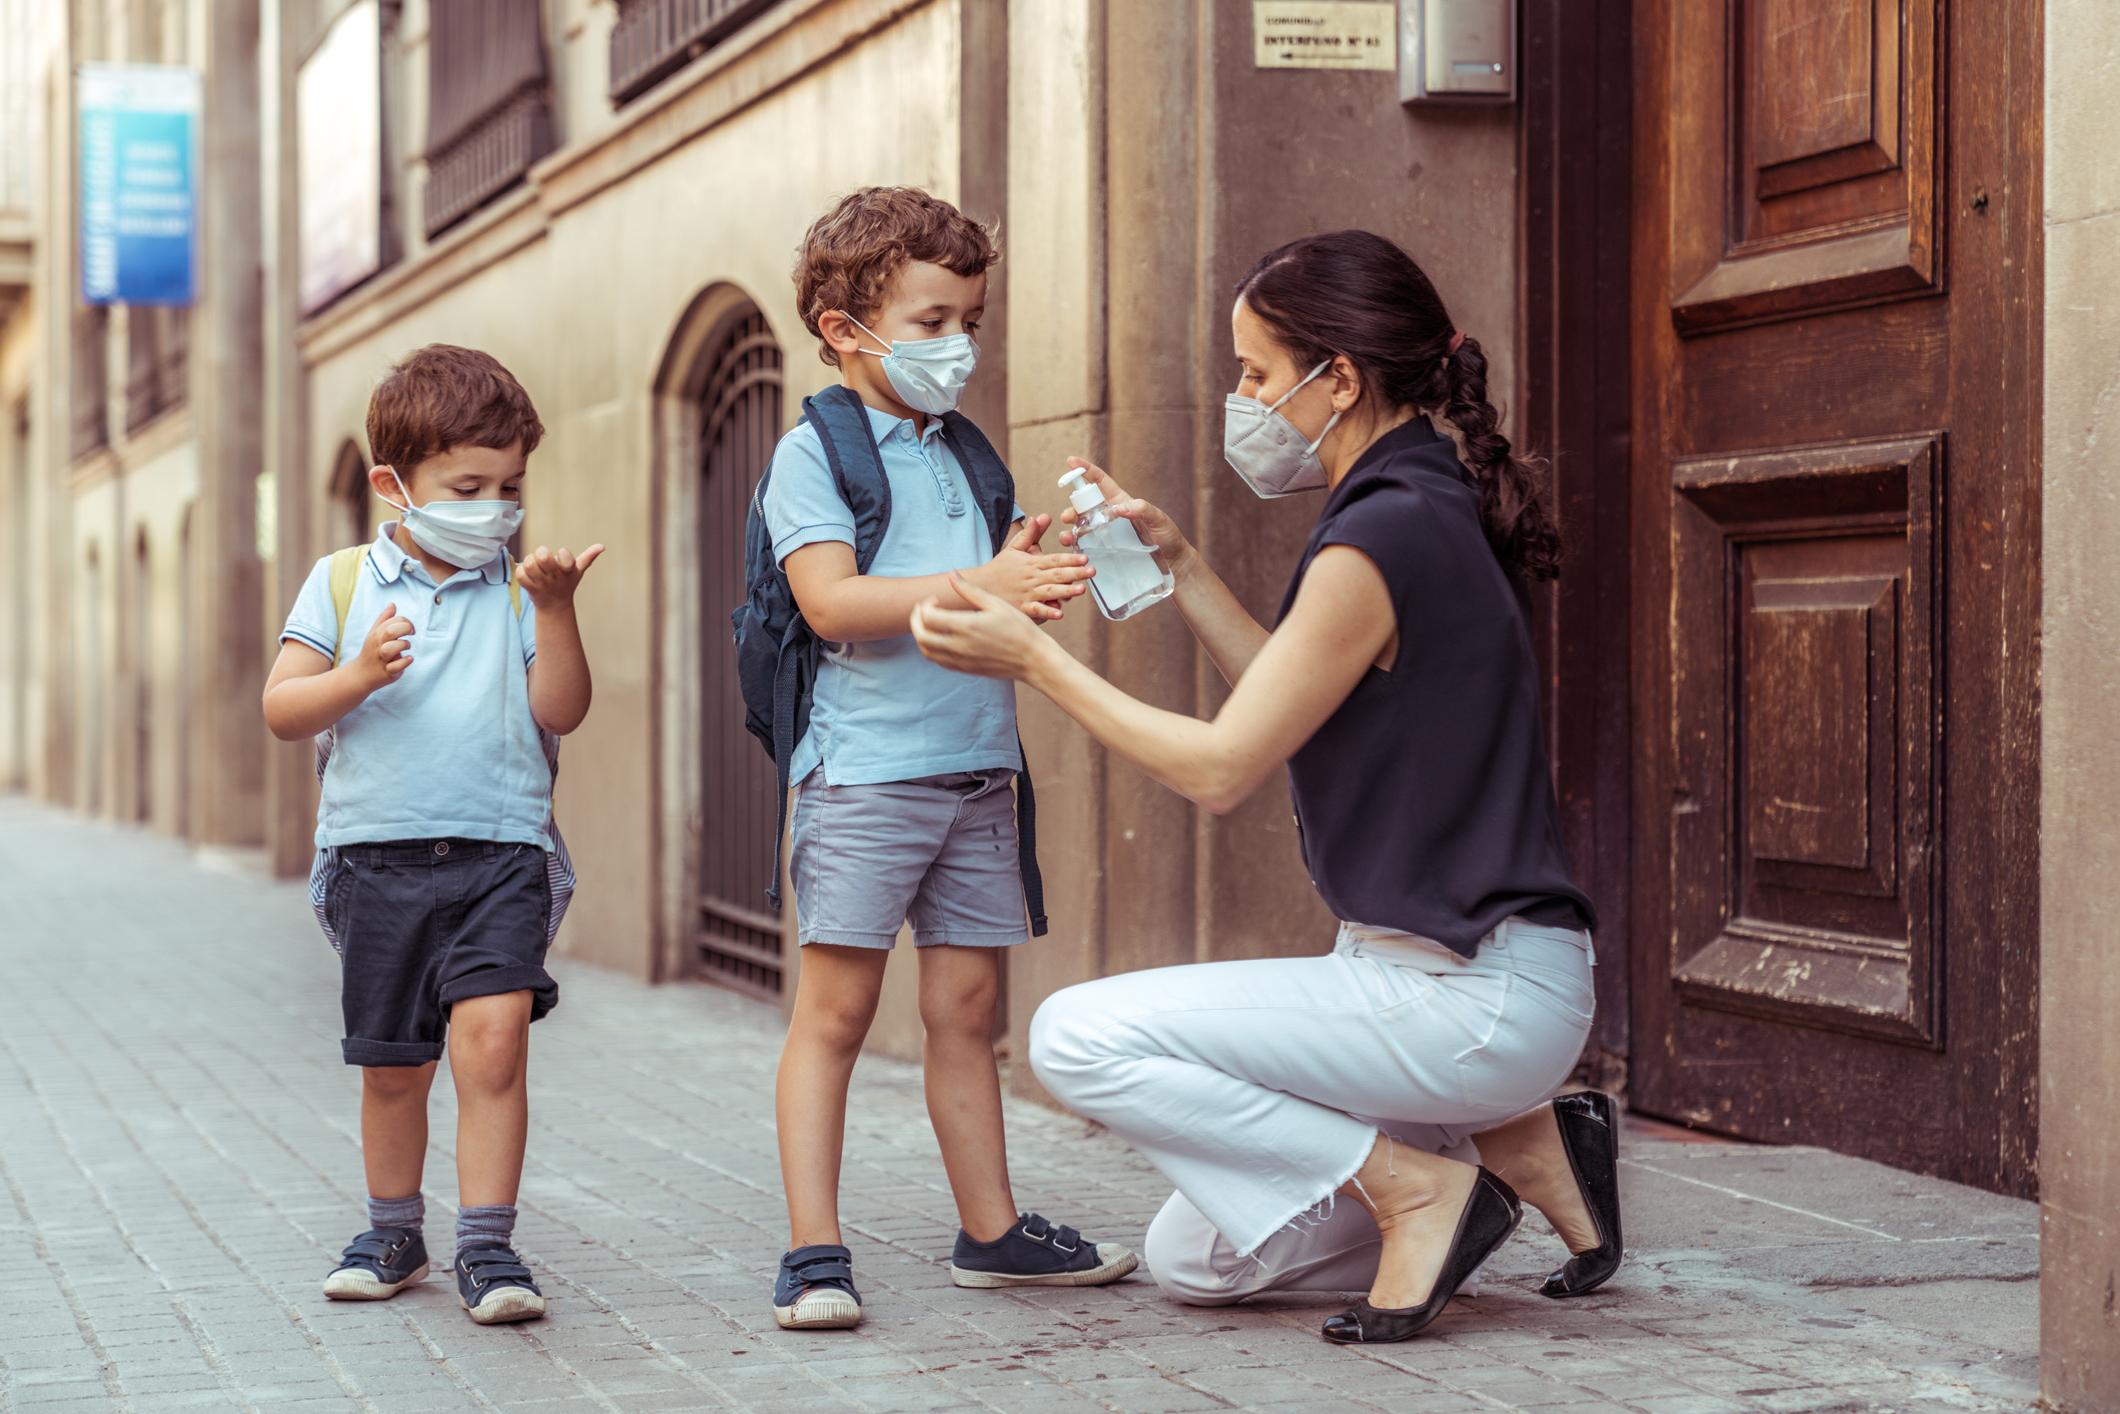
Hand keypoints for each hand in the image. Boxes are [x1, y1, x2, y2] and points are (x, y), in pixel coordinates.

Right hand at [352, 604, 413, 688]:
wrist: (361, 675)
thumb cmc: (371, 652)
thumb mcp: (374, 634)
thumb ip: (384, 619)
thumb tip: (392, 604)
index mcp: (377, 634)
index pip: (393, 621)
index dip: (405, 621)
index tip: (410, 629)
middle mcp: (378, 646)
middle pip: (391, 632)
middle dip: (405, 628)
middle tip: (411, 633)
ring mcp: (382, 660)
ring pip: (390, 649)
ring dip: (403, 645)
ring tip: (407, 647)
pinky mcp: (387, 673)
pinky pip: (395, 667)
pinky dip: (404, 662)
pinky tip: (409, 658)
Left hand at [517, 544, 604, 608]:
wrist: (555, 606)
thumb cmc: (566, 583)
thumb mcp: (578, 570)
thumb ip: (588, 556)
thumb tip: (602, 546)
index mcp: (567, 570)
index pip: (564, 554)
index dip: (563, 556)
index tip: (564, 567)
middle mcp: (554, 576)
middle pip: (542, 556)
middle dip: (540, 554)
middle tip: (542, 560)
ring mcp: (541, 583)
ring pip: (529, 564)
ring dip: (529, 562)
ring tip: (534, 567)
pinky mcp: (529, 588)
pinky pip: (520, 575)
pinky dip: (521, 573)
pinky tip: (528, 576)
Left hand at [912, 574, 1056, 680]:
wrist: (1034, 660)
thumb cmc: (1019, 629)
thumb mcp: (996, 604)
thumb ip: (970, 590)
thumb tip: (952, 574)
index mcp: (966, 626)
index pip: (928, 616)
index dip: (926, 605)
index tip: (937, 599)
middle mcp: (959, 646)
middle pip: (921, 635)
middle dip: (916, 620)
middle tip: (924, 610)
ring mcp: (961, 660)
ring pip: (927, 651)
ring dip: (922, 635)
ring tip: (931, 623)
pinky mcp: (965, 669)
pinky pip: (939, 660)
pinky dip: (933, 648)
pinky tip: (943, 637)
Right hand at [963, 514, 1092, 621]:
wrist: (979, 586)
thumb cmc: (999, 569)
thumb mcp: (1014, 548)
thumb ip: (1030, 534)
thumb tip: (1041, 517)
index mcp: (1032, 563)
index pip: (1054, 559)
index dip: (1070, 559)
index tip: (1085, 558)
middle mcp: (1032, 578)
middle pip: (1057, 574)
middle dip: (1076, 573)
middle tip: (1092, 571)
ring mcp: (1027, 594)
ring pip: (1050, 592)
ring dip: (1066, 591)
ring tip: (1082, 589)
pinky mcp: (1022, 608)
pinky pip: (1037, 611)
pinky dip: (1047, 612)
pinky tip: (1059, 613)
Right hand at [1056, 459, 1187, 568]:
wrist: (1172, 561)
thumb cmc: (1167, 536)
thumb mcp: (1158, 519)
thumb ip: (1142, 509)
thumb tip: (1119, 508)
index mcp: (1119, 501)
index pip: (1099, 481)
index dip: (1085, 469)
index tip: (1071, 461)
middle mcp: (1108, 515)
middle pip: (1083, 505)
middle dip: (1071, 507)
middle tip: (1068, 517)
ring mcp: (1105, 532)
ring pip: (1080, 526)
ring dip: (1069, 529)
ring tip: (1067, 538)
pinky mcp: (1104, 549)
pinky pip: (1086, 545)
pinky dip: (1075, 546)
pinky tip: (1074, 551)